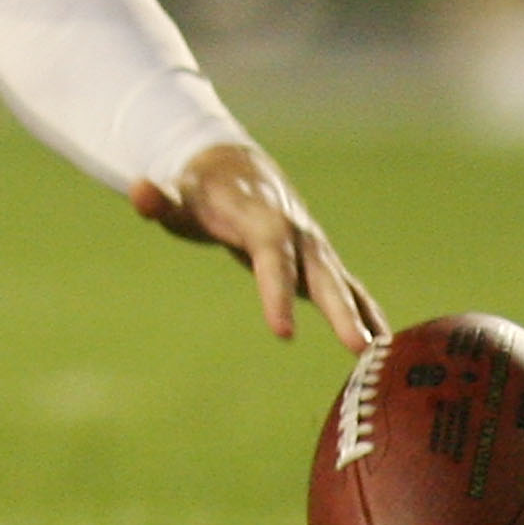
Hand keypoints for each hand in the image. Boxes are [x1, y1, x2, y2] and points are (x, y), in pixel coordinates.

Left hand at [131, 142, 384, 351]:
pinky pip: (349, 287)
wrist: (240, 170)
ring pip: (342, 282)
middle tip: (360, 348)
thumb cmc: (201, 190)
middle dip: (341, 311)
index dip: (277, 292)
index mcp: (261, 218)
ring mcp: (313, 247)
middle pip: (321, 274)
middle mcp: (296, 233)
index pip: (271, 258)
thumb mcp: (176, 196)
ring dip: (362, 316)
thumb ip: (159, 200)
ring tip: (381, 354)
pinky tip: (385, 344)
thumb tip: (138, 191)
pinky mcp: (320, 261)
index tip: (283, 333)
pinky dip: (366, 311)